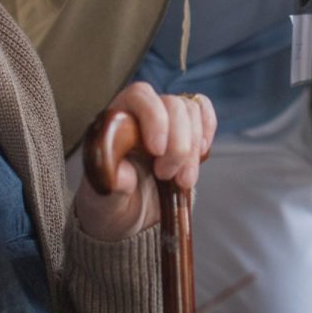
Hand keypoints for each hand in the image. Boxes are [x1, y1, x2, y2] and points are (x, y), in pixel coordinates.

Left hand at [73, 82, 214, 241]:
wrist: (128, 216)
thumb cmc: (110, 204)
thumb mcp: (104, 201)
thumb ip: (111, 184)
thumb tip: (122, 174)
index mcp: (114, 121)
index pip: (139, 96)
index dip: (155, 118)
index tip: (157, 151)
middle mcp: (141, 114)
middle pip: (173, 105)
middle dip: (178, 145)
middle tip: (166, 176)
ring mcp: (166, 120)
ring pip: (191, 112)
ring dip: (192, 148)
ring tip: (181, 180)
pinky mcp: (185, 130)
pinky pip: (203, 111)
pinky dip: (207, 130)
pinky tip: (200, 153)